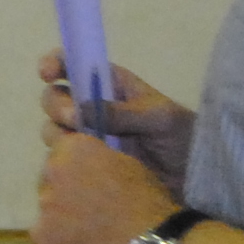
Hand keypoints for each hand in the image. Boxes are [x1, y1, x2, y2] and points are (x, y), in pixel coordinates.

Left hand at [33, 128, 187, 243]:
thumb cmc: (147, 203)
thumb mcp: (127, 165)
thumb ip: (98, 160)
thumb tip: (86, 166)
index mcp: (75, 148)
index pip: (60, 149)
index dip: (73, 166)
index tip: (85, 179)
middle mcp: (53, 170)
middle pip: (49, 178)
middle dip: (64, 190)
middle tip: (88, 209)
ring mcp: (45, 204)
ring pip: (47, 208)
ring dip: (61, 216)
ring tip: (89, 232)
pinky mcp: (41, 236)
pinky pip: (44, 236)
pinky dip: (58, 242)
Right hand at [40, 48, 194, 189]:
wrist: (196, 179)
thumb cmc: (183, 138)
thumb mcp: (159, 117)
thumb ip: (121, 112)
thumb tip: (81, 110)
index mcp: (112, 86)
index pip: (75, 65)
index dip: (56, 63)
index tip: (47, 74)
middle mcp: (95, 109)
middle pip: (55, 98)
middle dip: (57, 105)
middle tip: (75, 120)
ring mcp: (90, 138)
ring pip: (53, 130)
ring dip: (59, 135)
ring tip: (83, 147)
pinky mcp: (89, 165)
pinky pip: (62, 160)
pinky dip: (63, 161)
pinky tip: (79, 166)